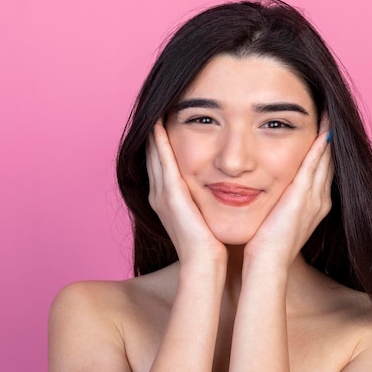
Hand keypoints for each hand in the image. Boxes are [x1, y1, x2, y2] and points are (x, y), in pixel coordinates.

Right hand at [147, 120, 226, 264]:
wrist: (205, 263)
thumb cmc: (210, 243)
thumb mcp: (203, 214)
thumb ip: (203, 198)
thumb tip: (219, 184)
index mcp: (166, 199)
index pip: (161, 163)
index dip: (161, 143)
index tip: (166, 121)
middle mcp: (158, 194)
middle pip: (153, 155)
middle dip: (154, 133)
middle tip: (157, 108)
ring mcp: (161, 194)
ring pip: (154, 155)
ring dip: (154, 133)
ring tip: (156, 110)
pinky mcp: (170, 195)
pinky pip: (163, 162)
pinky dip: (160, 143)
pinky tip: (159, 125)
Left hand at [244, 115, 333, 266]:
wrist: (266, 264)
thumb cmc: (263, 245)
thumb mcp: (273, 218)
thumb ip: (275, 202)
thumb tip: (263, 189)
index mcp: (312, 205)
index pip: (319, 170)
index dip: (322, 149)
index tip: (321, 129)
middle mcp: (318, 199)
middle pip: (327, 161)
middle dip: (329, 137)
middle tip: (330, 113)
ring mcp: (313, 198)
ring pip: (325, 159)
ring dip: (327, 136)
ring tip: (329, 113)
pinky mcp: (303, 197)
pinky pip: (314, 165)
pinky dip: (319, 147)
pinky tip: (322, 130)